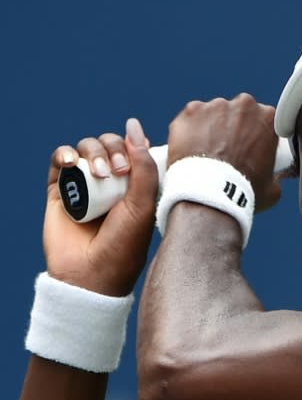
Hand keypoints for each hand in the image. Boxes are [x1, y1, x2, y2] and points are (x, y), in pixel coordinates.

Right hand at [43, 119, 158, 296]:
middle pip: (110, 143)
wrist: (90, 275)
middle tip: (118, 171)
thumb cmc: (124, 244)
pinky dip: (64, 154)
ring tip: (98, 174)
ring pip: (86, 148)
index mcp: (136, 184)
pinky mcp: (59, 190)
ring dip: (93, 152)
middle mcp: (111, 181)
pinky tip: (70, 162)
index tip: (136, 163)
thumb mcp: (143, 204)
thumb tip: (134, 125)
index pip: (135, 148)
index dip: (135, 146)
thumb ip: (143, 165)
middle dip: (114, 149)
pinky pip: (60, 160)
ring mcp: (85, 184)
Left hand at [167, 93, 281, 211]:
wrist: (211, 195)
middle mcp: (244, 105)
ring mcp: (215, 106)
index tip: (249, 148)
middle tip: (227, 151)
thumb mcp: (272, 186)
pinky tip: (190, 149)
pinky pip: (191, 118)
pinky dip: (189, 130)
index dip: (255, 134)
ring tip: (205, 153)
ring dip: (211, 128)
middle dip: (233, 127)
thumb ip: (274, 173)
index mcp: (269, 117)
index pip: (263, 120)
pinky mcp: (191, 111)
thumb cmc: (243, 192)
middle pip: (238, 112)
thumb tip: (272, 179)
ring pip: (213, 113)